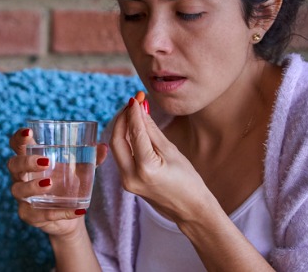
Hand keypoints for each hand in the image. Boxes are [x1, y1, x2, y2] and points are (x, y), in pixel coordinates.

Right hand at [7, 128, 107, 237]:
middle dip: (26, 162)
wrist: (70, 214)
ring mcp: (23, 197)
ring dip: (32, 186)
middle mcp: (22, 177)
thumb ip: (91, 158)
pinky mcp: (30, 215)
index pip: (17, 145)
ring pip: (18, 190)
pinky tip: (76, 210)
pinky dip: (58, 212)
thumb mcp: (80, 170)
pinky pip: (39, 215)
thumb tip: (103, 147)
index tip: (29, 132)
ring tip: (49, 183)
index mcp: (30, 160)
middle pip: (14, 165)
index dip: (18, 138)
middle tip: (45, 161)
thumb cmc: (68, 185)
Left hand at [109, 97, 209, 220]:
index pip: (135, 133)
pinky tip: (134, 130)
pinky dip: (126, 141)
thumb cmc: (188, 181)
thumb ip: (152, 131)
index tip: (136, 98)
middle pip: (117, 140)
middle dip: (122, 119)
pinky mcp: (127, 183)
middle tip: (132, 104)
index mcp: (146, 168)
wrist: (190, 210)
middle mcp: (131, 177)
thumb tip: (141, 110)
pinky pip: (123, 157)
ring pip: (117, 148)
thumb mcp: (172, 152)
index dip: (134, 113)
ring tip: (134, 112)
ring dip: (123, 129)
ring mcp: (126, 182)